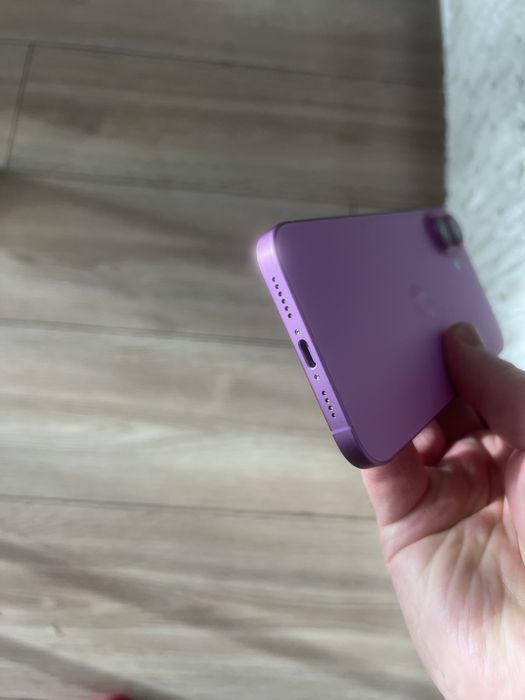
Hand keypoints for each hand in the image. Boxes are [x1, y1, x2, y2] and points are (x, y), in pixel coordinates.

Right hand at [361, 323, 524, 699]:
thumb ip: (498, 386)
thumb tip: (458, 341)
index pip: (484, 389)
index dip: (461, 357)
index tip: (436, 323)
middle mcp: (486, 470)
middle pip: (441, 406)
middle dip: (420, 373)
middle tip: (398, 336)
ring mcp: (443, 495)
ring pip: (406, 431)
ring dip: (389, 398)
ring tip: (375, 362)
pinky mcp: (404, 524)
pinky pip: (380, 468)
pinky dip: (366, 435)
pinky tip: (362, 407)